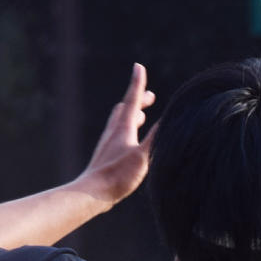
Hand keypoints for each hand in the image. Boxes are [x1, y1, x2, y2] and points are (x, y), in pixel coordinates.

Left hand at [75, 63, 156, 204]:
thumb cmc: (118, 176)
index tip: (139, 67)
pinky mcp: (106, 154)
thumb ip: (155, 138)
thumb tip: (168, 121)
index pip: (132, 100)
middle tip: (150, 96)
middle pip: (126, 108)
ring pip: (119, 121)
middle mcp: (114, 132)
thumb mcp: (142, 157)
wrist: (92, 193)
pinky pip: (117, 134)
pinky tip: (129, 141)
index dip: (137, 83)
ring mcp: (108, 143)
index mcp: (123, 128)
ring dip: (131, 114)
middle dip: (138, 100)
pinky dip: (126, 129)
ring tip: (141, 115)